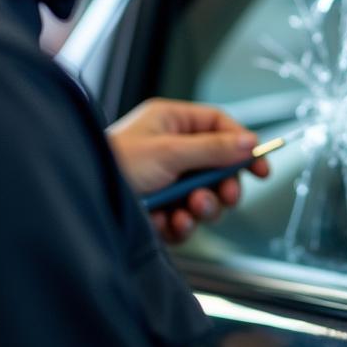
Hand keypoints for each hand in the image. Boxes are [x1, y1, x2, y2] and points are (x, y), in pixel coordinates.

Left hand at [107, 98, 270, 242]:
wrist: (86, 201)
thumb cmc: (116, 163)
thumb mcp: (169, 152)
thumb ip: (212, 149)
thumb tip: (249, 142)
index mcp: (172, 123)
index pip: (219, 126)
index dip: (242, 144)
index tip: (259, 166)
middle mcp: (171, 149)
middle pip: (217, 166)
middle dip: (222, 185)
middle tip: (225, 195)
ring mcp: (166, 180)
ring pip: (205, 195)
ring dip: (203, 207)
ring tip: (188, 209)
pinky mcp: (160, 209)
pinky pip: (187, 218)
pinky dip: (183, 224)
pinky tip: (170, 223)